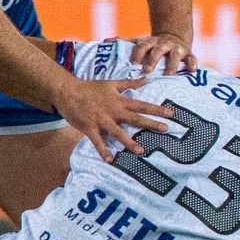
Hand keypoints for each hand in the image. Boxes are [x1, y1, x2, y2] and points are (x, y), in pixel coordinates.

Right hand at [54, 77, 170, 162]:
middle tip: (166, 129)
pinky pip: (98, 141)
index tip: (171, 114)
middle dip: (151, 124)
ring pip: (118, 132)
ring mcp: (102, 120)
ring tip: (141, 151)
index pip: (141, 105)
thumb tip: (147, 79)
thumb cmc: (90, 87)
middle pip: (135, 118)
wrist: (68, 91)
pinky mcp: (90, 128)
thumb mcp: (112, 83)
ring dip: (129, 142)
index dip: (156, 109)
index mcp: (119, 101)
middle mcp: (113, 111)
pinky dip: (103, 151)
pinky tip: (111, 160)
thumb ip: (129, 83)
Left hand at [130, 32, 194, 73]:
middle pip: (157, 50)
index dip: (137, 54)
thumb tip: (105, 42)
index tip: (132, 65)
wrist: (174, 37)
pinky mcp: (188, 54)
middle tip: (147, 71)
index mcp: (150, 42)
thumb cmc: (153, 46)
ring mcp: (177, 49)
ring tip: (169, 74)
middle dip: (153, 60)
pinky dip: (192, 63)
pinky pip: (192, 58)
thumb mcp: (140, 43)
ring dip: (172, 64)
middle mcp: (164, 44)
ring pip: (174, 55)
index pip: (142, 46)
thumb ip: (124, 43)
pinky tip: (192, 71)